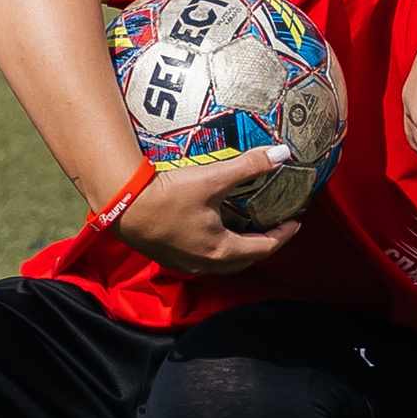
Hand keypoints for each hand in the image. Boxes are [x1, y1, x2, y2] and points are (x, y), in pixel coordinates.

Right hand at [114, 146, 303, 275]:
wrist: (122, 205)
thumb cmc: (166, 196)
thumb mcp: (211, 178)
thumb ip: (249, 166)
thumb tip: (282, 154)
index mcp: (220, 250)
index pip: (264, 248)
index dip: (282, 235)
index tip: (294, 222)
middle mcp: (205, 263)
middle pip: (245, 260)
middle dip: (263, 245)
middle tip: (275, 226)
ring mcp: (186, 263)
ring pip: (224, 262)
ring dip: (239, 248)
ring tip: (248, 228)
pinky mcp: (170, 257)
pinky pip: (204, 258)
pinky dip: (218, 247)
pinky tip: (214, 229)